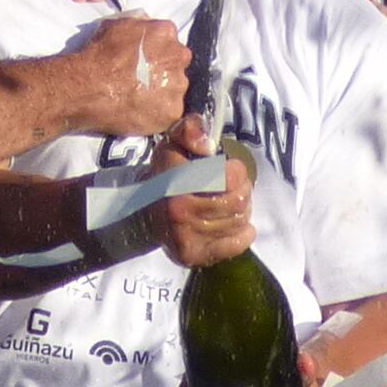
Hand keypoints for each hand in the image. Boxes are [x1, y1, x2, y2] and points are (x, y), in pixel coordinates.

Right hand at [52, 15, 189, 141]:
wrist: (89, 87)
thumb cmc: (99, 55)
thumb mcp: (117, 24)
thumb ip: (140, 24)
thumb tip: (148, 27)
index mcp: (166, 32)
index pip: (171, 41)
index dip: (158, 52)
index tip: (146, 61)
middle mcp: (177, 56)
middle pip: (177, 64)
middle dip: (164, 71)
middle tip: (144, 80)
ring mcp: (177, 85)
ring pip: (175, 88)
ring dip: (163, 92)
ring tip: (140, 98)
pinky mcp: (172, 110)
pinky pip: (170, 111)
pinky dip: (158, 113)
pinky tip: (141, 112)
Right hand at [148, 121, 252, 271]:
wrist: (143, 212)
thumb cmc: (166, 174)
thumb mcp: (174, 142)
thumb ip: (191, 130)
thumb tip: (208, 146)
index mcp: (176, 181)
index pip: (229, 178)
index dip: (238, 171)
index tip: (231, 168)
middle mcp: (180, 212)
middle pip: (238, 201)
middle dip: (243, 190)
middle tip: (236, 186)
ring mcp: (186, 237)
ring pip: (238, 222)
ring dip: (242, 211)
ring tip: (231, 203)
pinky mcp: (193, 256)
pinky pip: (236, 245)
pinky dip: (243, 233)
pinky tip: (234, 224)